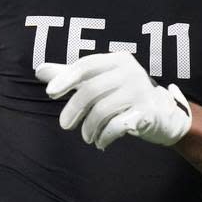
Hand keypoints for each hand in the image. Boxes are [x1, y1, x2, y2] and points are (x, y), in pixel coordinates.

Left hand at [36, 52, 191, 150]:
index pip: (87, 65)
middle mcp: (131, 72)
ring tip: (86, 136)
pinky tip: (100, 142)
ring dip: (89, 127)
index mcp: (118, 60)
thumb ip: (71, 76)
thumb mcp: (99, 82)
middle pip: (92, 90)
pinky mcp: (147, 113)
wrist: (162, 114)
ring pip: (103, 109)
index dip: (66, 78)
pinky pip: (117, 125)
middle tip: (65, 125)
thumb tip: (39, 71)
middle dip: (74, 109)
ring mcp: (140, 92)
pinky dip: (104, 136)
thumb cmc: (123, 95)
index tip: (50, 92)